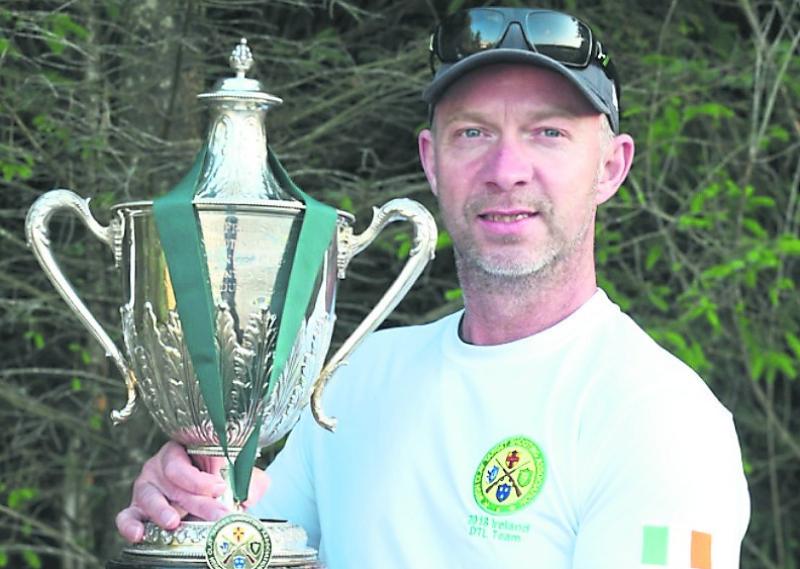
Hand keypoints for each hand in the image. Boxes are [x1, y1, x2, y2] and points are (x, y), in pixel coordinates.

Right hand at [115, 441, 269, 542]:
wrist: (210, 495)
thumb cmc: (220, 478)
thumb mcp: (235, 475)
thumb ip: (245, 481)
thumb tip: (249, 495)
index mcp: (184, 450)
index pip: (190, 460)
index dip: (204, 477)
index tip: (221, 487)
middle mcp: (162, 465)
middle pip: (175, 481)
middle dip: (198, 501)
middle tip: (216, 514)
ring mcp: (147, 487)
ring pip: (150, 496)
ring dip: (162, 510)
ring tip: (174, 522)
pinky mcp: (137, 508)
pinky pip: (126, 515)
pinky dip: (129, 525)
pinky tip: (139, 534)